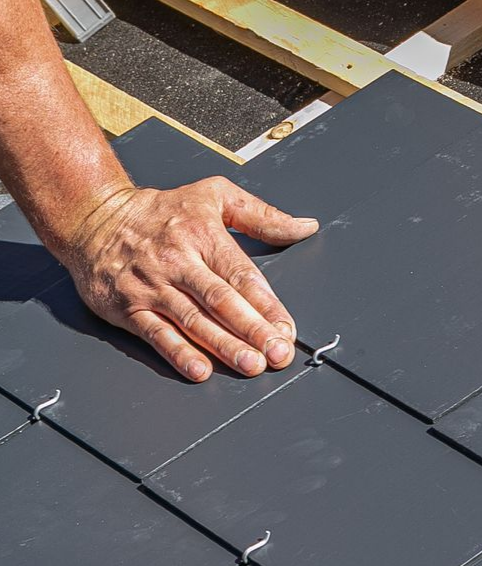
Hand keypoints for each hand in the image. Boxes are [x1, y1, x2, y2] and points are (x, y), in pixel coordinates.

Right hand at [60, 177, 318, 381]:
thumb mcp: (215, 195)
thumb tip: (304, 226)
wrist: (93, 218)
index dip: (267, 304)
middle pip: (221, 301)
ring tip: (250, 364)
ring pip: (193, 321)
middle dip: (253, 330)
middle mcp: (179, 262)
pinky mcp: (129, 308)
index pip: (241, 275)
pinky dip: (178, 353)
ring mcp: (153, 287)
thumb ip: (262, 215)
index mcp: (204, 235)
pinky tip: (200, 369)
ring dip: (224, 346)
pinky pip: (157, 334)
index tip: (287, 327)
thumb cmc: (160, 210)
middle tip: (277, 353)